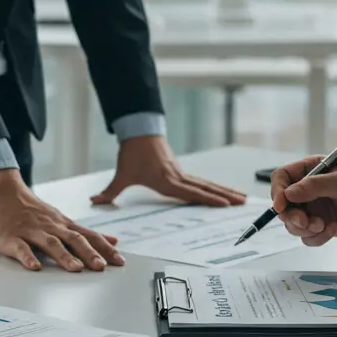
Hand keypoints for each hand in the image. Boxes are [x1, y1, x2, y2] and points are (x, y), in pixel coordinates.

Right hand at [0, 169, 121, 271]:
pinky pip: (21, 248)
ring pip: (51, 243)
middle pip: (74, 239)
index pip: (90, 236)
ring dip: (64, 256)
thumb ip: (86, 233)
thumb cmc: (32, 210)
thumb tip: (113, 241)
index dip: (105, 248)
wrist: (1, 192)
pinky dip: (28, 257)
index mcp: (64, 225)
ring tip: (76, 269)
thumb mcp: (63, 219)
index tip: (120, 261)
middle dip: (89, 253)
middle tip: (102, 266)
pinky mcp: (12, 238)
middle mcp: (51, 227)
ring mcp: (32, 231)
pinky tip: (35, 267)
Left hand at [91, 136, 245, 207]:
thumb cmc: (132, 154)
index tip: (224, 204)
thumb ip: (110, 192)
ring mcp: (182, 173)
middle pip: (206, 188)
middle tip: (242, 202)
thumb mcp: (121, 175)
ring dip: (224, 191)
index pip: (192, 192)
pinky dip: (214, 187)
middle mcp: (178, 177)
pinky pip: (202, 181)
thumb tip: (94, 202)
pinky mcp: (181, 171)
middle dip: (225, 196)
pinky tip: (224, 192)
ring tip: (241, 198)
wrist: (139, 132)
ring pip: (207, 184)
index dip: (208, 199)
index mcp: (167, 181)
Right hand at [269, 158, 336, 246]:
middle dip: (292, 217)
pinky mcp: (325, 226)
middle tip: (307, 222)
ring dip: (305, 229)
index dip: (277, 192)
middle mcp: (310, 191)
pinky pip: (309, 237)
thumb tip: (288, 194)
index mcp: (311, 171)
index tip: (281, 206)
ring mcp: (317, 209)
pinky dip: (317, 238)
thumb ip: (315, 186)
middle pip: (284, 206)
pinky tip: (334, 230)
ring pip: (294, 225)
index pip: (282, 179)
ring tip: (325, 226)